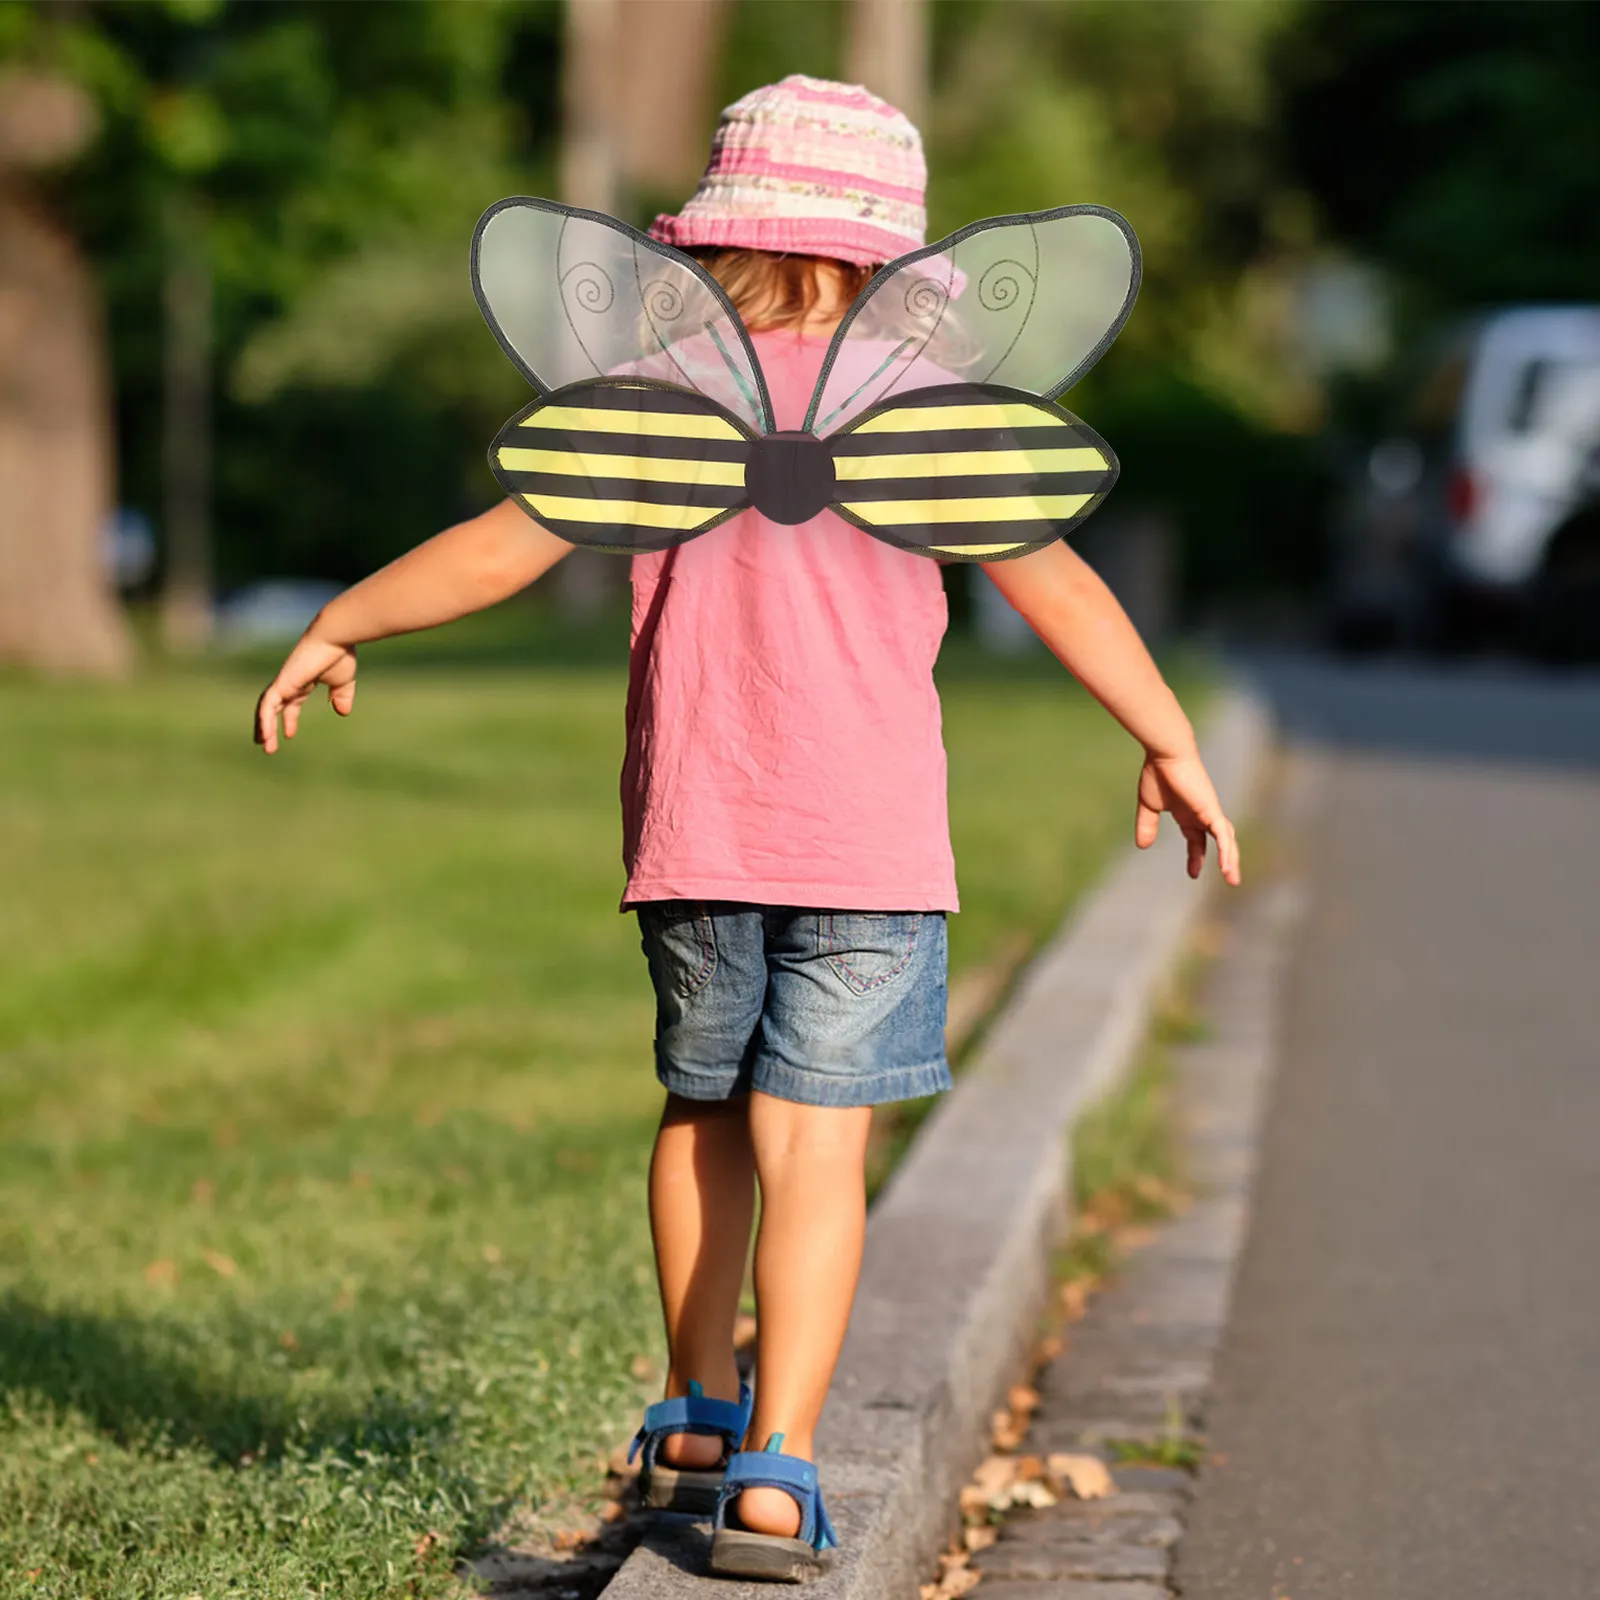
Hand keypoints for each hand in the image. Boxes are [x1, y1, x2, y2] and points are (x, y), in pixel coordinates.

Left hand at [254, 631, 357, 752]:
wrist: (335, 637)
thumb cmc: (340, 655)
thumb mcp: (343, 682)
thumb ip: (342, 696)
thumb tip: (342, 712)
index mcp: (303, 681)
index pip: (291, 703)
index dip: (289, 719)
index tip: (289, 734)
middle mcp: (290, 682)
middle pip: (273, 707)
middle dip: (270, 726)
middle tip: (266, 745)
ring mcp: (284, 682)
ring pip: (266, 708)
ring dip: (264, 728)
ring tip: (264, 746)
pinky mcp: (283, 683)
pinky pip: (267, 705)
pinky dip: (264, 720)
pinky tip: (265, 735)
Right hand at [1135, 749, 1240, 884]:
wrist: (1166, 754)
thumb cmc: (1157, 774)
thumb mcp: (1149, 807)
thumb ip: (1147, 826)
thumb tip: (1142, 846)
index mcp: (1189, 813)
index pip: (1197, 839)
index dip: (1196, 856)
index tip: (1192, 873)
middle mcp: (1203, 814)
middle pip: (1219, 841)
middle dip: (1224, 860)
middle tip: (1228, 879)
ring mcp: (1210, 812)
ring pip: (1226, 840)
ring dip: (1230, 859)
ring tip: (1232, 878)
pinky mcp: (1212, 810)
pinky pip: (1223, 834)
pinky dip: (1226, 850)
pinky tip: (1226, 866)